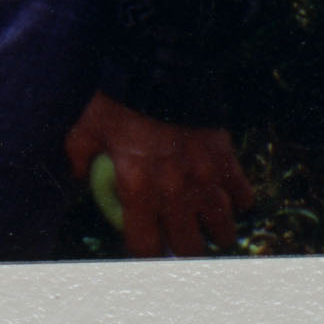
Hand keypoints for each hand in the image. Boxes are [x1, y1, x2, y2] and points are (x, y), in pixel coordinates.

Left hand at [65, 92, 253, 255]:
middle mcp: (175, 194)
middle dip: (185, 250)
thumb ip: (79, 154)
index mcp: (138, 191)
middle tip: (181, 241)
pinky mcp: (228, 163)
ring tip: (209, 228)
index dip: (146, 253)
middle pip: (188, 248)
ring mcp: (206, 181)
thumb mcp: (86, 125)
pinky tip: (229, 196)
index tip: (147, 249)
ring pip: (222, 229)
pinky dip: (239, 200)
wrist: (161, 70)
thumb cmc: (120, 99)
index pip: (144, 245)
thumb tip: (79, 175)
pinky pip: (243, 196)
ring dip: (216, 231)